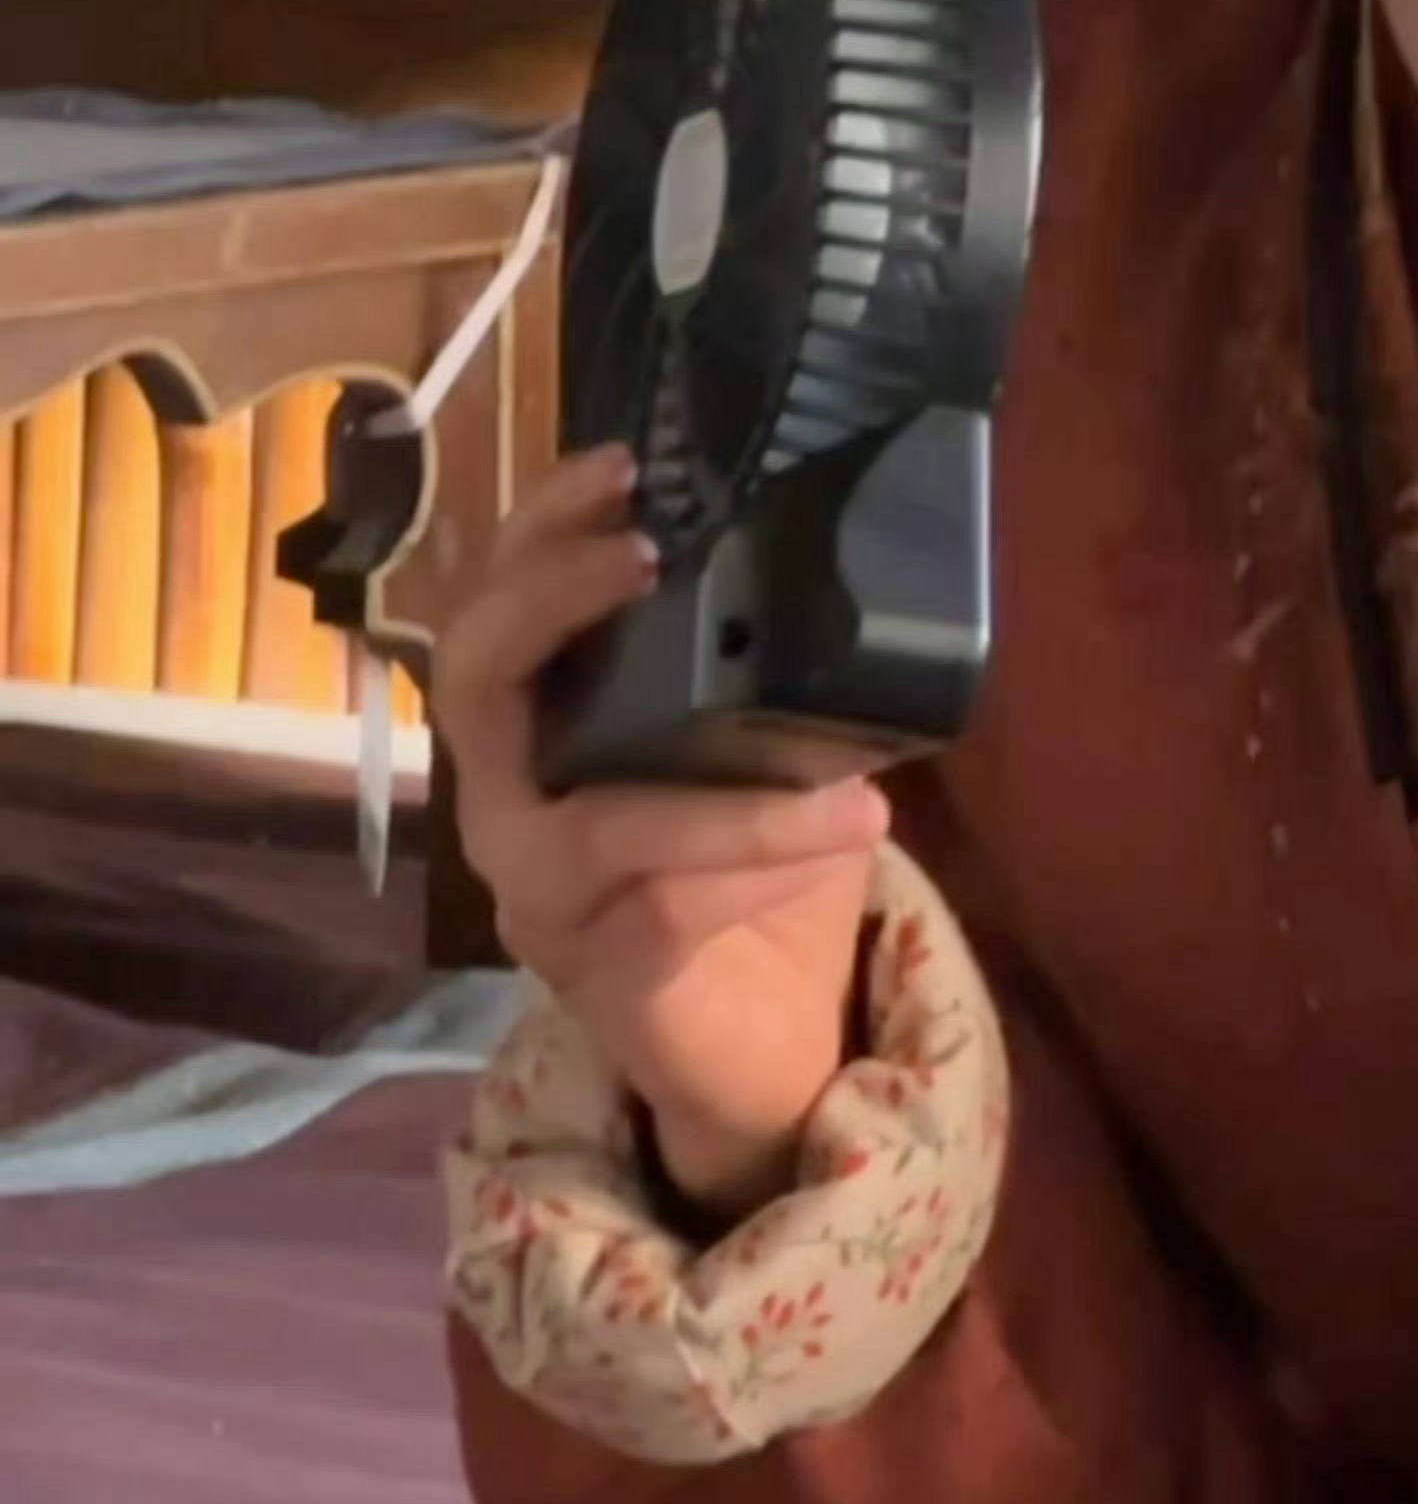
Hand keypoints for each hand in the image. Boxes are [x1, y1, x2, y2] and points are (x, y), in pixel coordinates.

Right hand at [435, 447, 890, 1220]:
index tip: (622, 462)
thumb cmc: (765, 876)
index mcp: (543, 733)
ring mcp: (536, 897)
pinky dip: (760, 863)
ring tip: (858, 786)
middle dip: (551, 599)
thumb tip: (838, 558)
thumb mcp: (771, 748)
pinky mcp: (592, 975)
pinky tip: (843, 839)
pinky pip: (661, 907)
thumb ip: (768, 672)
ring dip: (733, 800)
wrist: (775, 1041)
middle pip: (472, 681)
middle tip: (649, 550)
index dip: (539, 528)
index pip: (496, 605)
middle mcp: (510, 806)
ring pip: (596, 821)